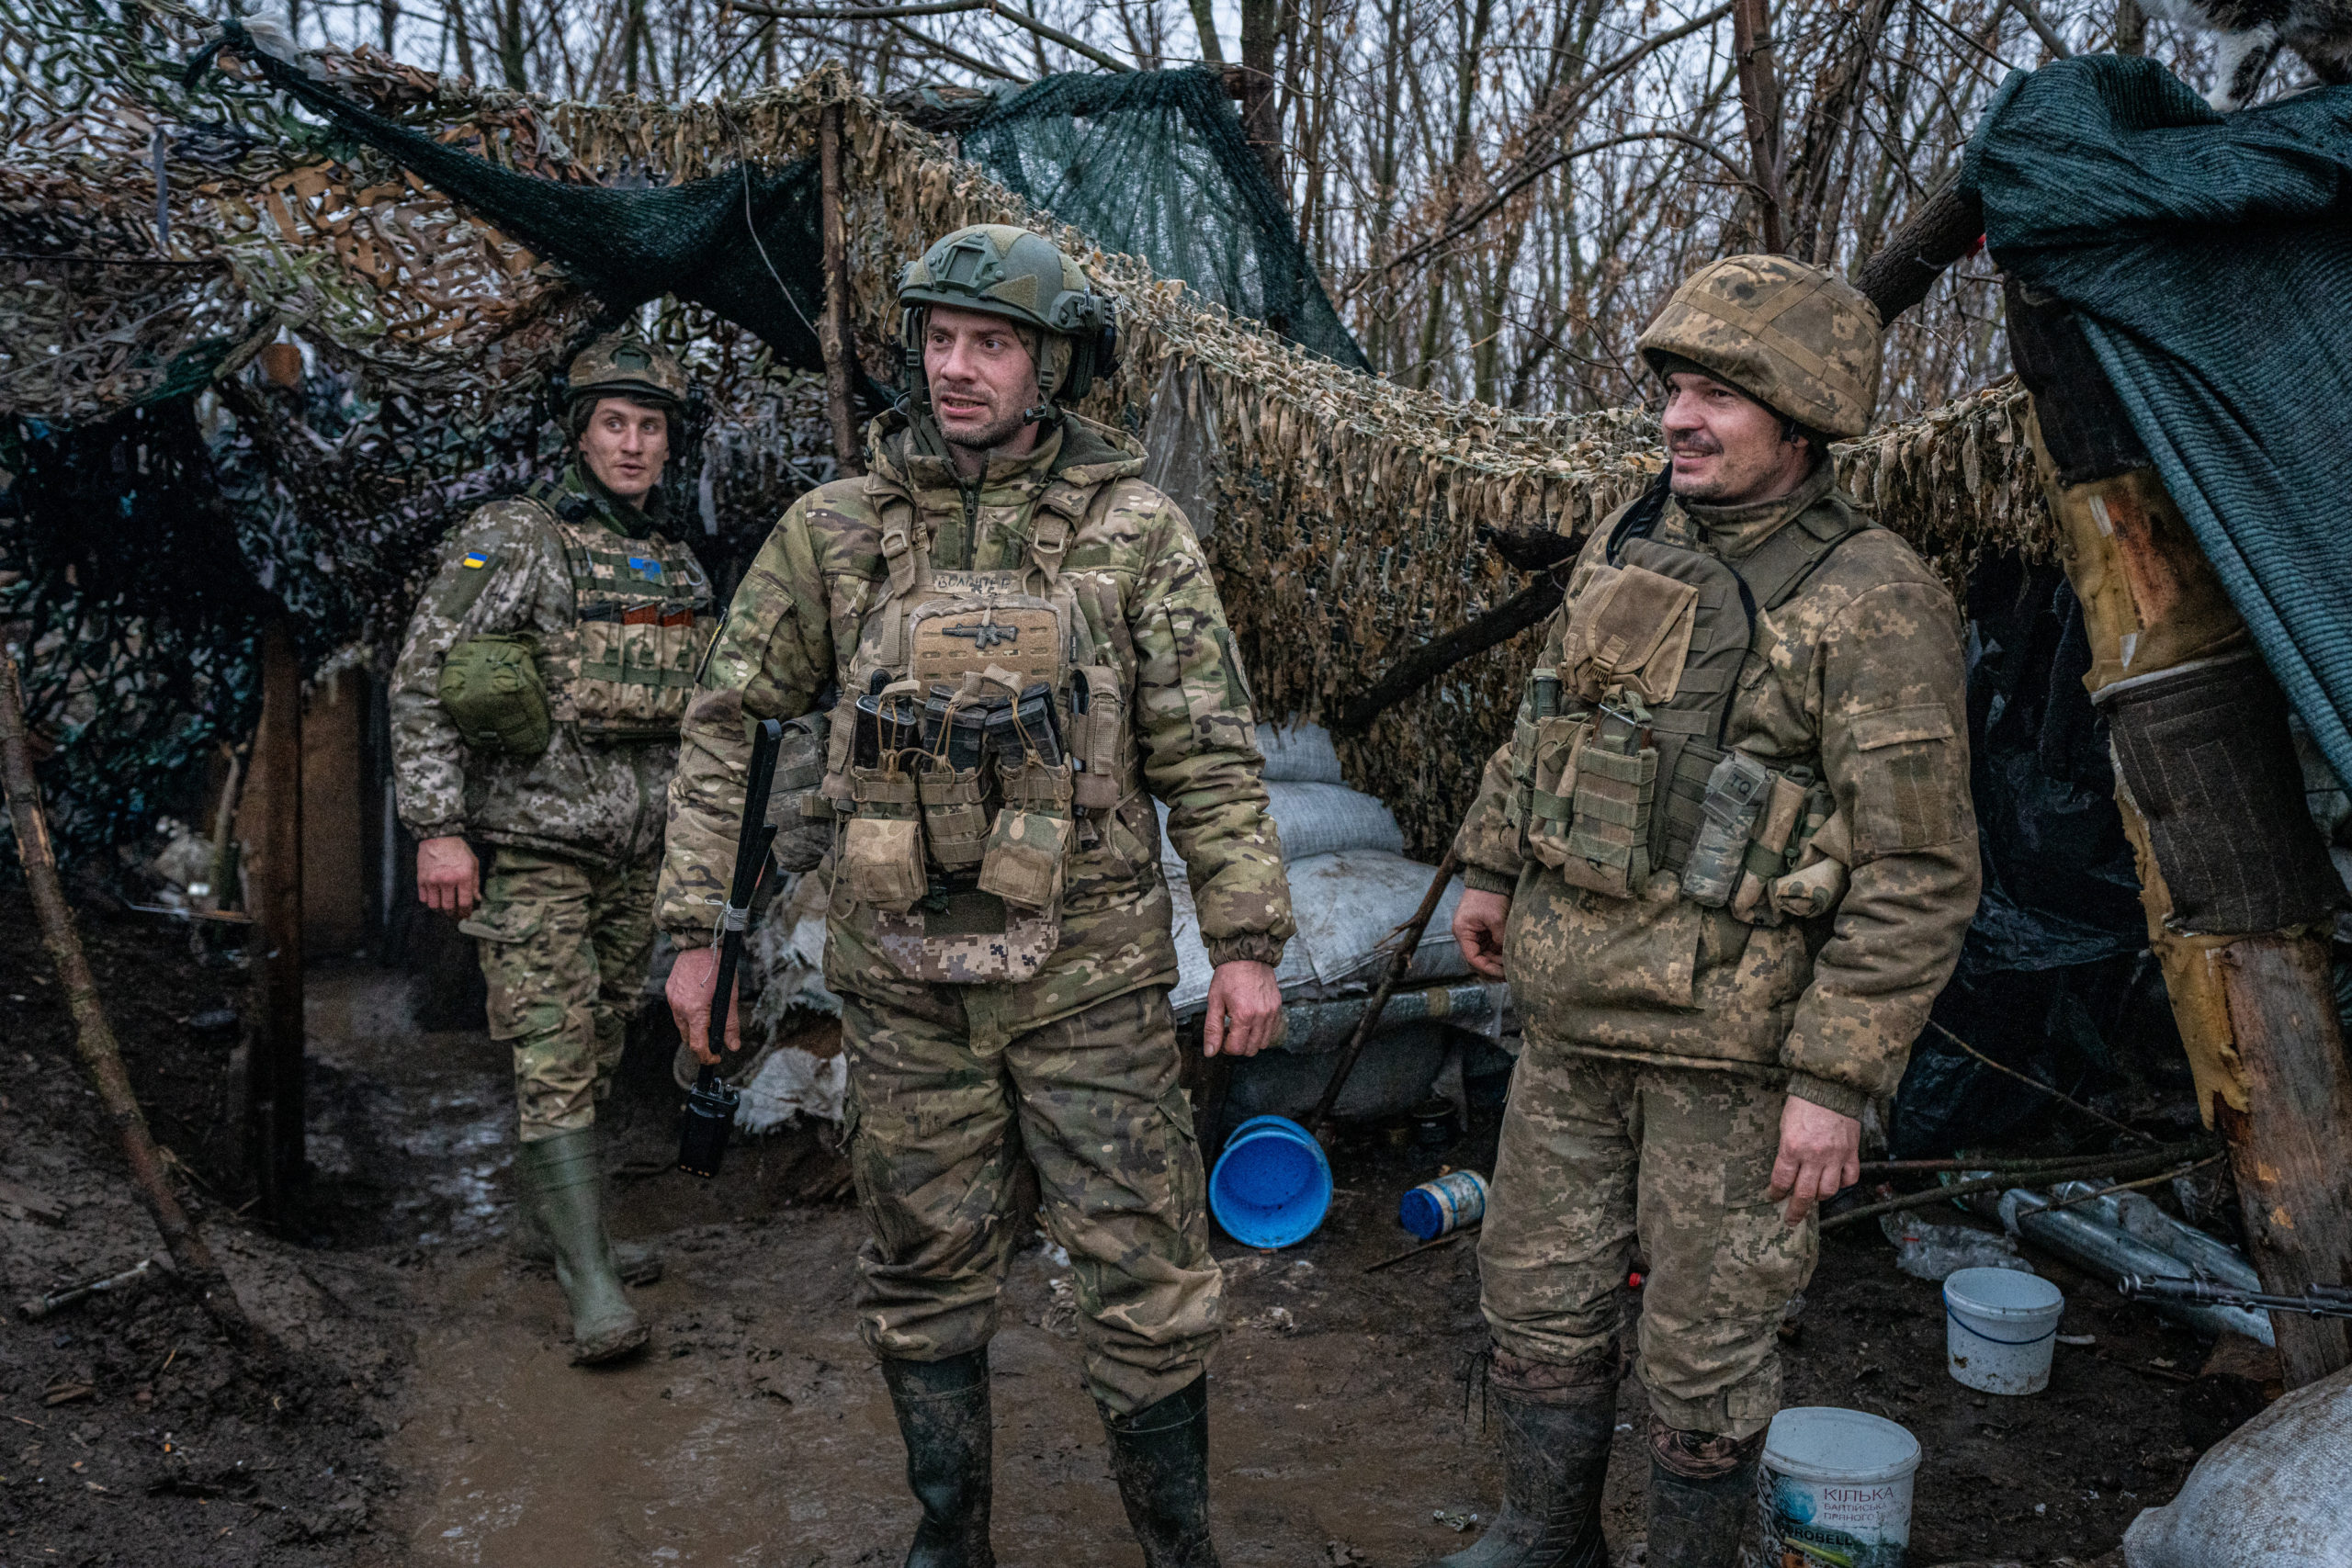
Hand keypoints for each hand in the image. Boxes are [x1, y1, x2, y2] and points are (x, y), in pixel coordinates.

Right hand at [416, 836, 479, 916]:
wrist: (438, 836)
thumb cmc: (458, 849)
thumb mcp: (473, 863)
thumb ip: (475, 882)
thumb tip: (477, 899)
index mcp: (463, 876)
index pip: (464, 903)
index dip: (466, 912)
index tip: (466, 915)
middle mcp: (447, 880)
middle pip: (449, 907)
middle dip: (453, 914)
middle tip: (455, 915)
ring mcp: (432, 880)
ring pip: (435, 906)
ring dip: (440, 910)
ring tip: (444, 908)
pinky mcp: (421, 879)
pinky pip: (423, 898)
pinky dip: (429, 901)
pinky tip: (434, 899)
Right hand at [667, 943, 741, 1065]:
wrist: (700, 943)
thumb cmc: (718, 968)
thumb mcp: (730, 997)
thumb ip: (731, 1024)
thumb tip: (733, 1046)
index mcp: (695, 1012)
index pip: (697, 1045)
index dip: (707, 1056)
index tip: (716, 1057)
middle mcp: (679, 1008)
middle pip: (687, 1037)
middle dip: (700, 1042)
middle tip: (715, 1038)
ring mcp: (672, 999)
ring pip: (681, 1024)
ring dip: (693, 1027)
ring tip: (708, 1018)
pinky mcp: (669, 990)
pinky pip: (677, 1009)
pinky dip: (687, 1013)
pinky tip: (698, 1003)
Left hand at [1203, 960, 1280, 1057]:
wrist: (1247, 956)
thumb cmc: (1229, 976)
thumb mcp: (1214, 1001)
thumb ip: (1212, 1029)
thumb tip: (1210, 1052)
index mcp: (1244, 1015)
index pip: (1236, 1048)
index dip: (1225, 1047)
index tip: (1221, 1036)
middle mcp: (1261, 1016)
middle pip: (1251, 1049)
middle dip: (1237, 1045)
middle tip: (1229, 1031)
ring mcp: (1272, 1013)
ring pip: (1263, 1043)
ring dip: (1250, 1040)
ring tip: (1240, 1025)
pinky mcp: (1277, 1008)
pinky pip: (1271, 1031)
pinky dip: (1261, 1032)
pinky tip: (1251, 1020)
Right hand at [1452, 888, 1510, 978]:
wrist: (1491, 878)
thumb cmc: (1489, 896)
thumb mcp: (1496, 919)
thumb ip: (1500, 939)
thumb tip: (1506, 955)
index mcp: (1463, 932)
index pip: (1473, 958)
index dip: (1487, 968)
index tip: (1502, 973)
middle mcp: (1466, 935)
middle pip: (1479, 958)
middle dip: (1494, 967)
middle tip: (1511, 975)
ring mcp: (1475, 933)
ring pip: (1486, 954)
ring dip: (1498, 960)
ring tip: (1513, 967)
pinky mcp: (1484, 930)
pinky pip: (1491, 946)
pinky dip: (1500, 952)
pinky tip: (1510, 957)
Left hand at [1767, 1094, 1861, 1226]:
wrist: (1831, 1087)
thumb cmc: (1803, 1103)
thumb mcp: (1785, 1125)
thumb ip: (1787, 1150)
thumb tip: (1787, 1171)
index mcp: (1792, 1147)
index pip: (1782, 1180)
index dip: (1776, 1193)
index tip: (1774, 1198)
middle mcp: (1814, 1156)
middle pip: (1805, 1194)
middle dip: (1796, 1210)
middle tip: (1792, 1220)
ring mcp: (1835, 1156)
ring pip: (1828, 1191)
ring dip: (1819, 1197)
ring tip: (1814, 1196)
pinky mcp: (1851, 1153)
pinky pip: (1849, 1178)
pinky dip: (1842, 1184)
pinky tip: (1836, 1181)